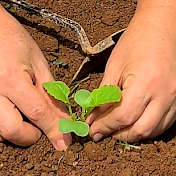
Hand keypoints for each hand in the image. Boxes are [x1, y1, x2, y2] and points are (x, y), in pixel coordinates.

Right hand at [0, 5, 70, 149]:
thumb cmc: (15, 40)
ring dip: (18, 130)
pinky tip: (15, 110)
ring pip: (0, 131)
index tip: (64, 142)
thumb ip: (50, 92)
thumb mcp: (38, 64)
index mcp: (12, 79)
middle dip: (31, 135)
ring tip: (27, 114)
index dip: (54, 129)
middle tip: (41, 126)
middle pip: (13, 130)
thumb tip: (62, 115)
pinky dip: (7, 123)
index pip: (38, 112)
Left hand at [87, 5, 175, 141]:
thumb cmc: (136, 42)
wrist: (160, 28)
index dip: (104, 126)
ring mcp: (174, 99)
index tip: (92, 130)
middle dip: (117, 135)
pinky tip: (134, 123)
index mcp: (145, 85)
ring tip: (116, 129)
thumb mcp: (114, 68)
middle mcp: (163, 95)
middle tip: (102, 131)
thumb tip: (94, 115)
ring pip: (152, 131)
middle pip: (139, 130)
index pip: (121, 117)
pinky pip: (162, 124)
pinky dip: (146, 128)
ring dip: (131, 134)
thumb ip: (103, 95)